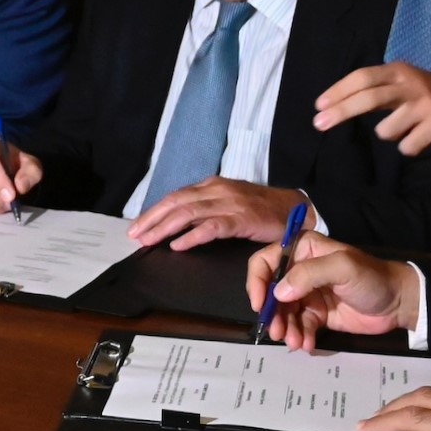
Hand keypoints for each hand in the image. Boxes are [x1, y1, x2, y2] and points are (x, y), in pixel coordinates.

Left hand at [128, 177, 309, 249]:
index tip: (137, 226)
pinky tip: (178, 245)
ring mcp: (229, 203)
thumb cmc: (261, 209)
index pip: (175, 196)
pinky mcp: (241, 219)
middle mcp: (217, 190)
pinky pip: (211, 227)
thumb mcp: (230, 202)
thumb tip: (178, 225)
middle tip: (134, 235)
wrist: (296, 208)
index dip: (154, 211)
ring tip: (148, 240)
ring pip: (188, 213)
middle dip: (152, 219)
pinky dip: (192, 236)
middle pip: (176, 202)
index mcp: (212, 185)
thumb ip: (207, 209)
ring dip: (164, 228)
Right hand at [246, 233, 421, 347]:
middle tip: (277, 332)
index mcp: (302, 250)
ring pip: (284, 313)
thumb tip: (278, 292)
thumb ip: (309, 274)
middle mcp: (300, 270)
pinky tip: (306, 344)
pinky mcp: (317, 314)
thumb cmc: (371, 278)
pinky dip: (300, 336)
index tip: (260, 304)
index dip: (257, 282)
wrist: (398, 303)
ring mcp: (308, 294)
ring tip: (294, 342)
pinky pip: (300, 326)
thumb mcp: (342, 268)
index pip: (266, 261)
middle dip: (272, 313)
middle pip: (271, 292)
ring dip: (285, 328)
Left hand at [312, 58, 430, 154]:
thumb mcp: (401, 79)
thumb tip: (334, 106)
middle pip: (369, 99)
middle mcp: (411, 86)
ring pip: (385, 131)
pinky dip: (409, 145)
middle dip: (341, 112)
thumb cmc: (424, 90)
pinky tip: (421, 135)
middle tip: (319, 124)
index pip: (363, 77)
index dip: (339, 90)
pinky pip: (406, 146)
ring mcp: (426, 106)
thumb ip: (375, 88)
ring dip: (389, 133)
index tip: (319, 105)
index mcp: (398, 71)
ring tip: (407, 125)